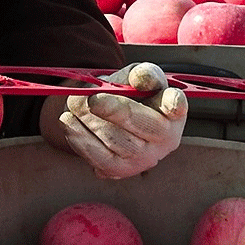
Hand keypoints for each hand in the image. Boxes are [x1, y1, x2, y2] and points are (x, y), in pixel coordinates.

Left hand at [59, 62, 187, 179]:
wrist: (113, 120)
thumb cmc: (132, 94)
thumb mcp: (137, 77)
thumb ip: (142, 74)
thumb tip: (140, 78)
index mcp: (174, 111)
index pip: (177, 106)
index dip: (175, 103)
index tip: (171, 100)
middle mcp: (165, 139)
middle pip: (142, 124)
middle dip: (116, 110)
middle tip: (93, 99)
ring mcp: (144, 158)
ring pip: (115, 140)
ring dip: (90, 120)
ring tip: (73, 104)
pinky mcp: (121, 171)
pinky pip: (98, 157)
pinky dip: (80, 138)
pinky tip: (68, 122)